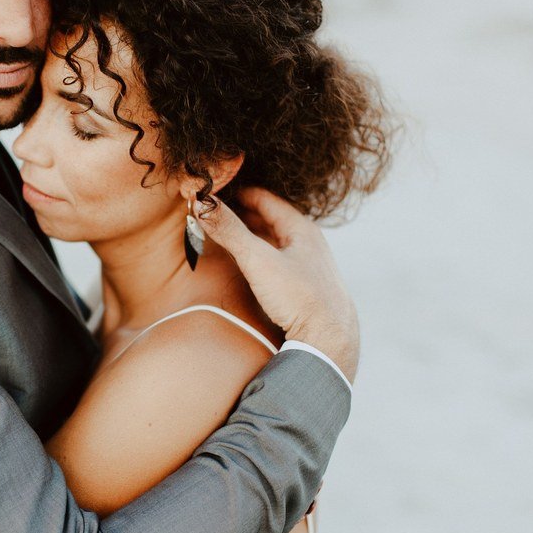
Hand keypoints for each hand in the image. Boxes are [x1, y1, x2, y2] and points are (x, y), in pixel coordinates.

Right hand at [197, 187, 359, 381]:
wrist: (330, 340)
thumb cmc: (300, 297)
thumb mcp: (258, 260)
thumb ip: (229, 231)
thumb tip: (202, 203)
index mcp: (302, 229)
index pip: (267, 200)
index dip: (241, 193)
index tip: (219, 191)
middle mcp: (309, 244)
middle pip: (271, 220)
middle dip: (244, 215)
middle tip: (217, 213)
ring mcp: (309, 266)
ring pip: (276, 242)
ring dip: (253, 237)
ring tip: (229, 235)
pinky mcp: (306, 287)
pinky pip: (279, 262)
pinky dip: (261, 256)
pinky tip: (250, 265)